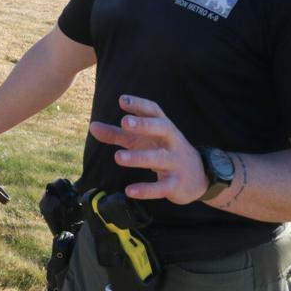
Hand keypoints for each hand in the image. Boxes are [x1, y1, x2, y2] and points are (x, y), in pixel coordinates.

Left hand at [89, 95, 206, 203]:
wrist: (198, 178)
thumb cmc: (163, 151)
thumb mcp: (141, 141)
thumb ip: (117, 134)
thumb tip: (92, 126)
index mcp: (164, 128)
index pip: (154, 111)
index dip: (139, 105)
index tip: (122, 100)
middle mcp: (172, 142)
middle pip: (162, 128)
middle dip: (144, 125)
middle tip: (124, 122)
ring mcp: (176, 162)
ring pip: (159, 157)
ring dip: (139, 157)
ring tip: (117, 157)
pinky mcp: (176, 184)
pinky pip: (161, 187)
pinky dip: (146, 189)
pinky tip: (129, 190)